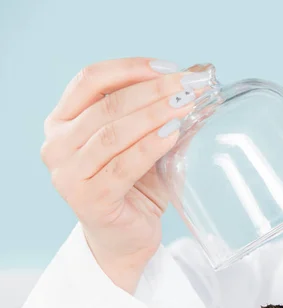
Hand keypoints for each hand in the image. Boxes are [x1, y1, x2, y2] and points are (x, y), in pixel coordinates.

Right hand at [41, 57, 208, 292]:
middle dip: (153, 91)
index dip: (131, 68)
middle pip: (106, 104)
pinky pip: (122, 165)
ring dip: (154, 115)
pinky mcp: (88, 199)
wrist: (126, 238)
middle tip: (190, 86)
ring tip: (187, 105)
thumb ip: (166, 111)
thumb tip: (201, 74)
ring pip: (112, 132)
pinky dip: (150, 146)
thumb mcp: (148, 141)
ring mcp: (67, 174)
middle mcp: (56, 144)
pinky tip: (174, 134)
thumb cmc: (136, 185)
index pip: (90, 79)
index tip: (170, 69)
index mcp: (63, 121)